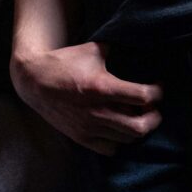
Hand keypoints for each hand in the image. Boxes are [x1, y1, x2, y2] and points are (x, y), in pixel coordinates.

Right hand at [12, 41, 163, 154]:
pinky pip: (111, 149)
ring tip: (137, 116)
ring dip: (138, 128)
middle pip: (141, 126)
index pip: (143, 96)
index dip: (157, 92)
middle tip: (153, 108)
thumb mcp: (92, 50)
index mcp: (102, 87)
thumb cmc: (64, 63)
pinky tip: (119, 128)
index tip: (157, 86)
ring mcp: (89, 127)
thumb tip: (138, 43)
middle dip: (154, 117)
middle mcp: (98, 111)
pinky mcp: (81, 137)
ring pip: (128, 139)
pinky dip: (120, 140)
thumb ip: (116, 50)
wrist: (34, 81)